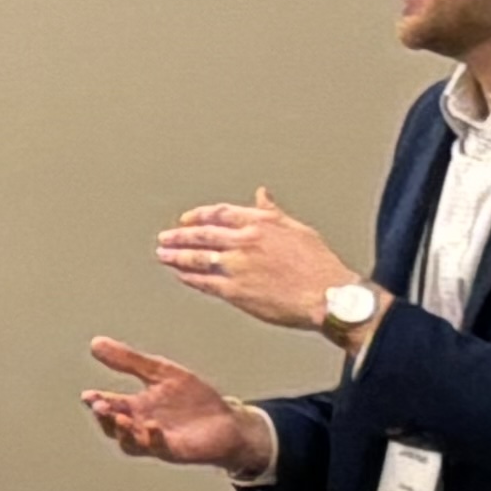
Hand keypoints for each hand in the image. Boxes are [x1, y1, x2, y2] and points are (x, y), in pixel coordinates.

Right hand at [82, 337, 274, 475]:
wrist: (227, 421)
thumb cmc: (194, 399)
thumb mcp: (161, 372)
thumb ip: (130, 360)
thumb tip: (95, 343)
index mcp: (135, 407)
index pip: (109, 404)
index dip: (96, 400)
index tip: (87, 395)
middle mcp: (140, 426)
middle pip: (113, 426)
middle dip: (104, 417)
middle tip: (99, 405)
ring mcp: (155, 441)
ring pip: (129, 442)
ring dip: (123, 432)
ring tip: (121, 418)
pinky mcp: (174, 450)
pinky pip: (158, 448)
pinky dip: (153, 438)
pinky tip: (152, 426)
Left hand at [153, 193, 364, 332]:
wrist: (326, 295)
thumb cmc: (318, 265)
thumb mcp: (297, 228)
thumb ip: (273, 212)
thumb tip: (262, 195)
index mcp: (261, 223)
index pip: (220, 213)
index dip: (199, 215)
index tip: (186, 219)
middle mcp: (245, 241)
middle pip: (202, 235)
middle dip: (179, 236)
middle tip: (164, 238)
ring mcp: (238, 266)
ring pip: (198, 258)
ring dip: (177, 256)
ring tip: (163, 256)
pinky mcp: (235, 290)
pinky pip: (204, 282)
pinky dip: (189, 278)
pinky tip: (180, 276)